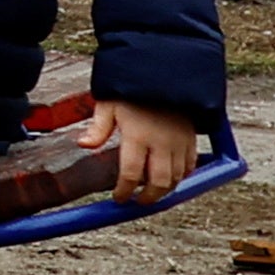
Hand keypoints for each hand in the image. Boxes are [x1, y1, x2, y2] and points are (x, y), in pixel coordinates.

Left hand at [84, 97, 198, 202]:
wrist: (163, 73)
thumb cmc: (132, 88)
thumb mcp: (109, 104)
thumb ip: (98, 127)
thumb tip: (83, 144)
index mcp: (137, 135)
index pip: (131, 173)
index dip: (124, 191)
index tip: (118, 197)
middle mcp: (161, 142)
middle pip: (158, 182)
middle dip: (148, 198)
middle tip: (137, 201)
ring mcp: (179, 142)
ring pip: (177, 178)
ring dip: (165, 190)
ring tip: (151, 193)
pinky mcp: (191, 138)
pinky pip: (191, 166)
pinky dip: (182, 176)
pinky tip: (170, 178)